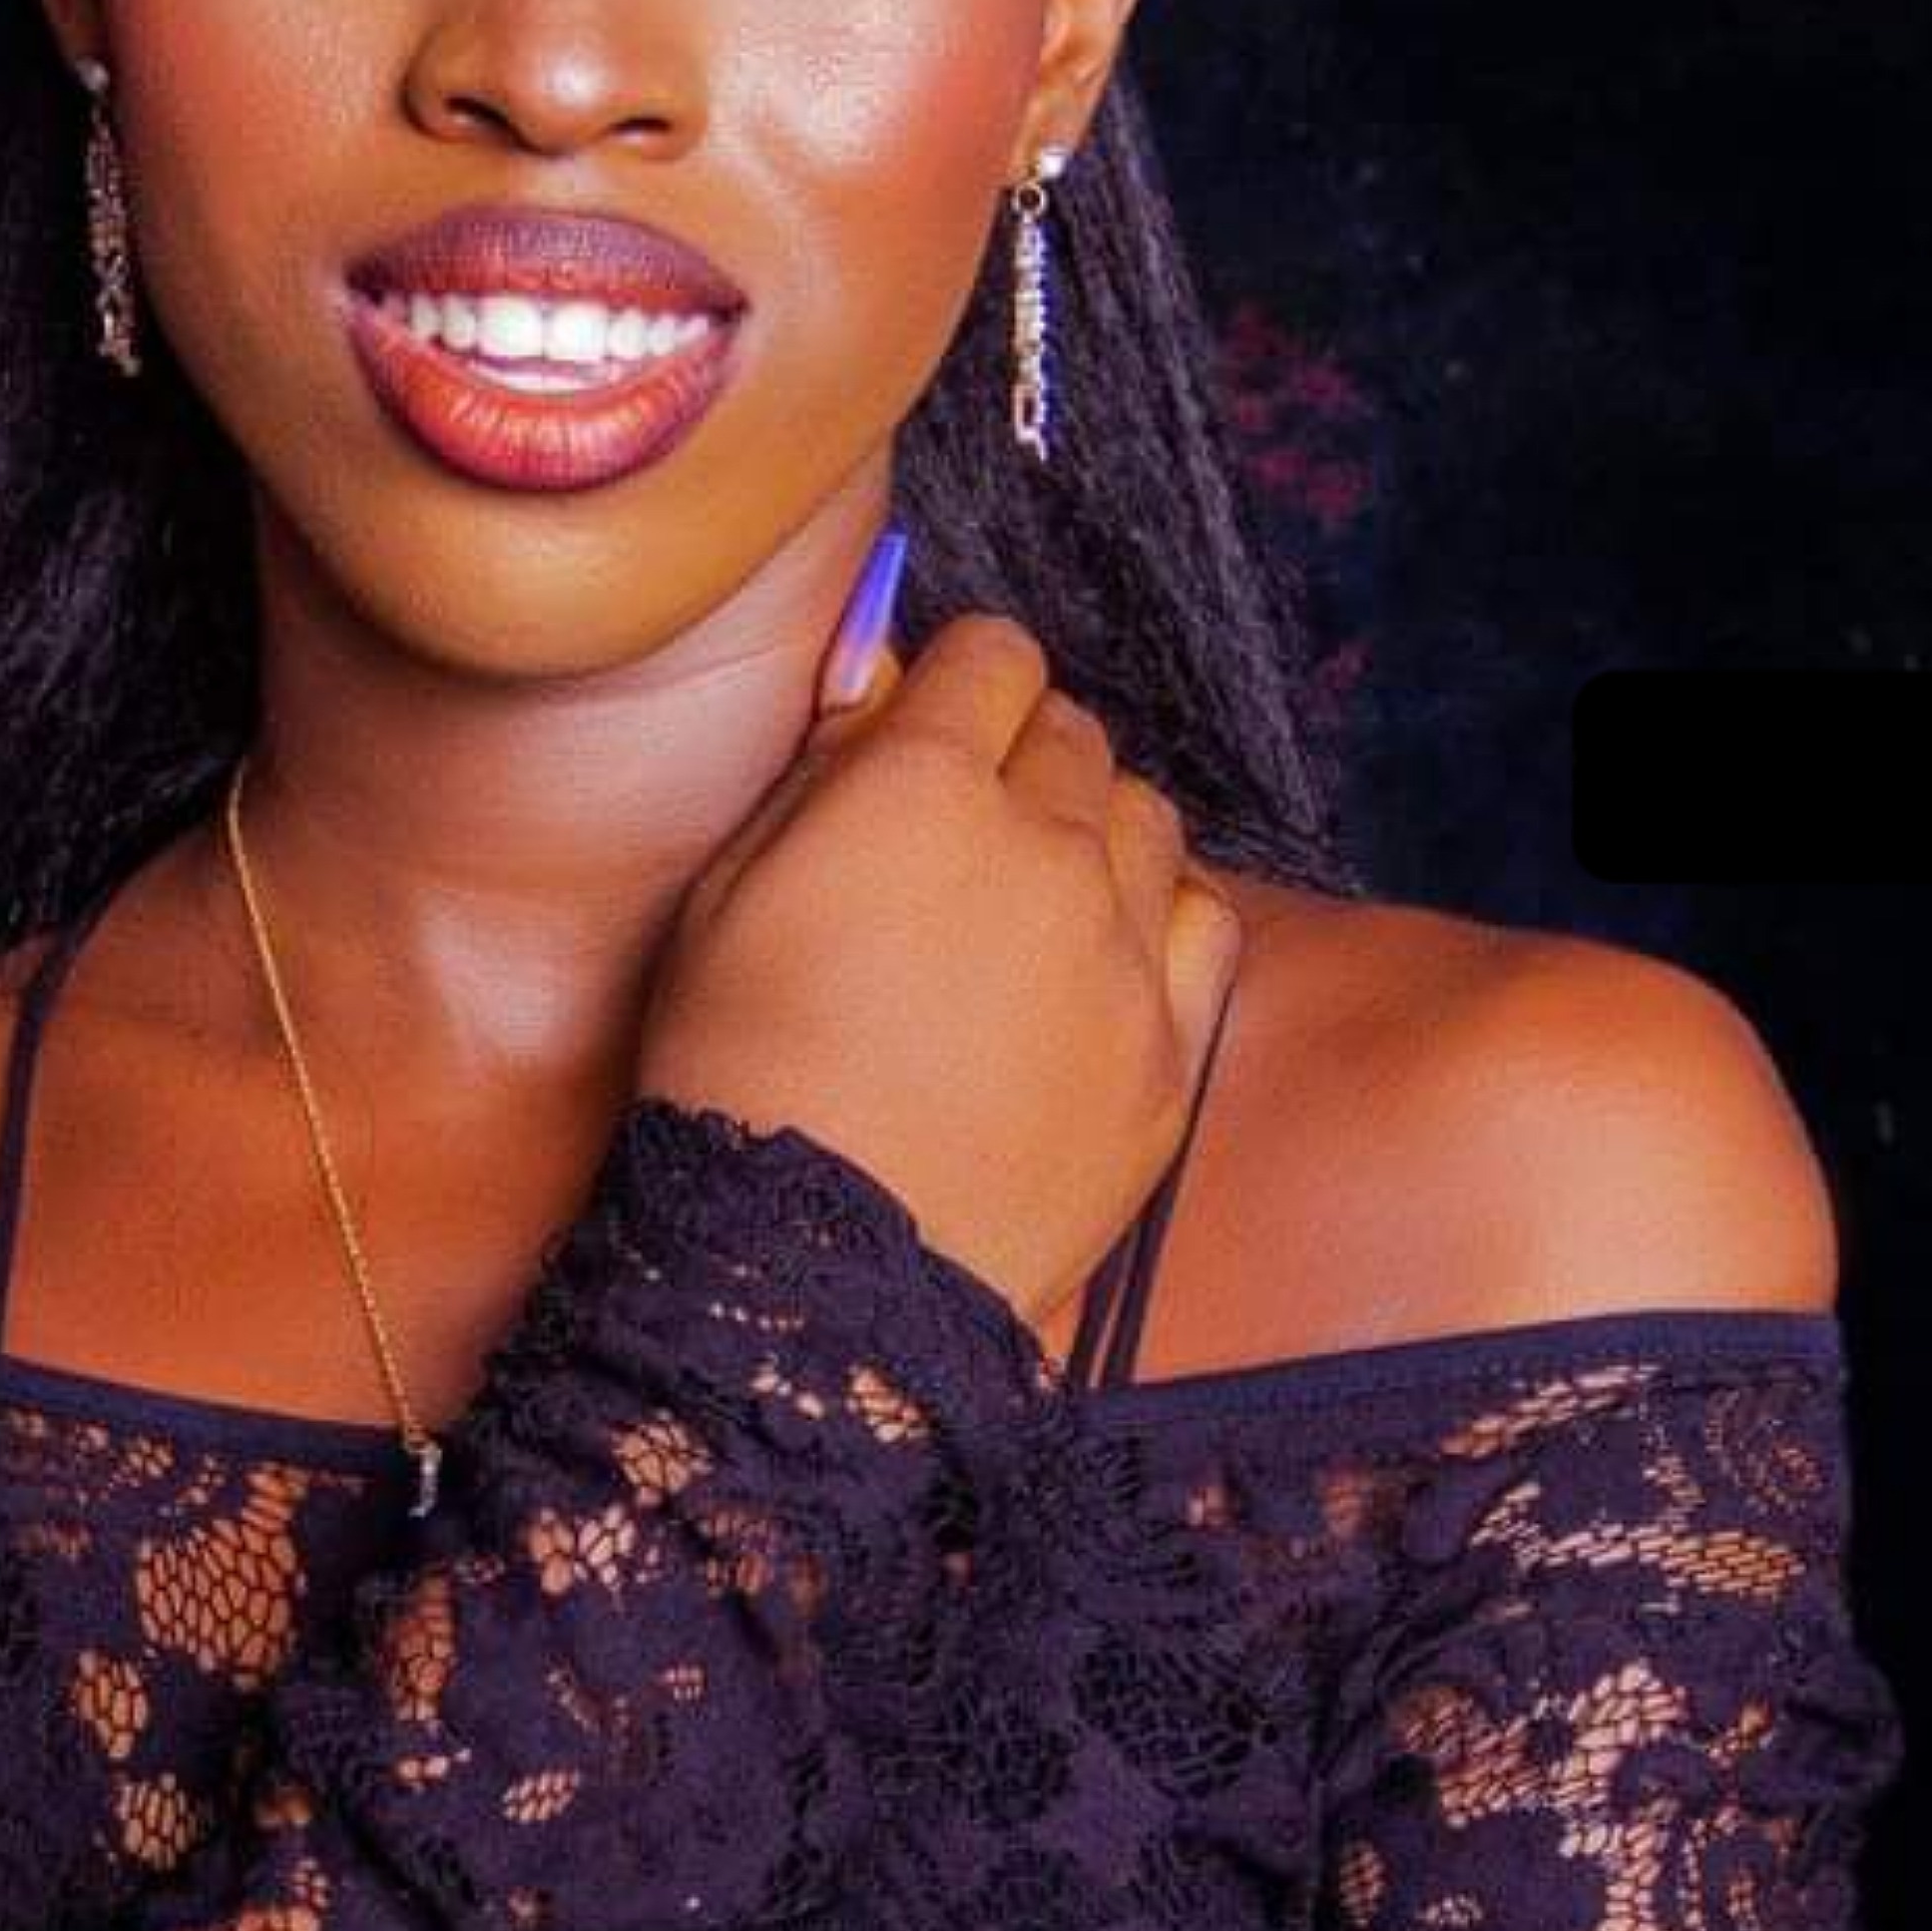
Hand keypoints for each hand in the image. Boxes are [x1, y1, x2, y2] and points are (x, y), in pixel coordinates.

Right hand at [633, 531, 1244, 1338]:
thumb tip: (876, 681)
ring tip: (1033, 895)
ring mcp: (1122, 949)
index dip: (959, 680)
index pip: (993, 654)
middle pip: (1074, 731)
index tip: (933, 723)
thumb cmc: (738, 1075)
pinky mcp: (1170, 1049)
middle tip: (964, 825)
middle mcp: (1044, 845)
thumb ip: (818, 769)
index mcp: (922, 786)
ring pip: (1148, 815)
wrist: (816, 1276)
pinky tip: (1103, 953)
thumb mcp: (724, 893)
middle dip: (1021, 751)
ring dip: (1095, 827)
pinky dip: (1162, 915)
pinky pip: (1207, 921)